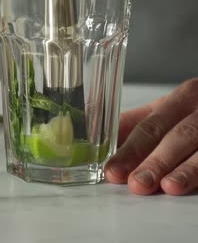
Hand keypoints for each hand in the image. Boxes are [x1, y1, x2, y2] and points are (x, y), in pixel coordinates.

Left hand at [104, 79, 197, 194]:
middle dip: (155, 161)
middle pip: (177, 136)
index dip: (130, 149)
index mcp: (183, 98)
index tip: (111, 170)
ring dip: (186, 169)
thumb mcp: (169, 108)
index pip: (151, 125)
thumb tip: (96, 137)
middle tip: (136, 183)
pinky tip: (194, 186)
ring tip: (168, 187)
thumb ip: (136, 122)